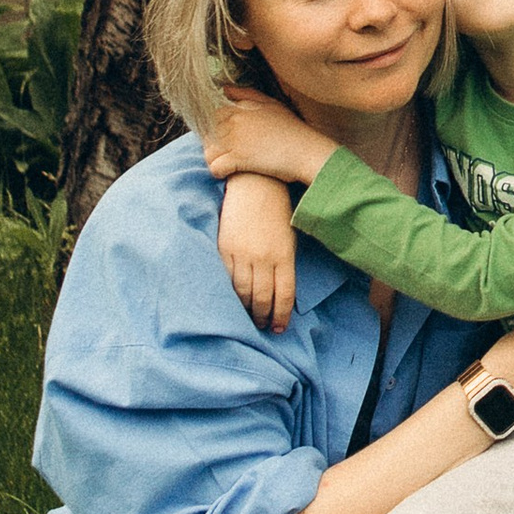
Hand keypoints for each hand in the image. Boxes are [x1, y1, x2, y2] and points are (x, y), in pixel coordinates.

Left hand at [205, 88, 333, 188]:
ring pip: (208, 151)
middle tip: (225, 153)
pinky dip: (218, 172)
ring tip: (225, 163)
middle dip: (211, 144)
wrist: (307, 150)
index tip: (222, 137)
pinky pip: (215, 167)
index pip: (211, 115)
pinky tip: (227, 173)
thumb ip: (247, 94)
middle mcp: (234, 122)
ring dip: (213, 159)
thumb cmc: (292, 129)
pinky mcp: (239, 159)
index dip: (213, 128)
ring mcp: (235, 140)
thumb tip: (225, 88)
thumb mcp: (272, 104)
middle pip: (207, 134)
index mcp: (240, 108)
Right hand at [217, 172, 299, 334]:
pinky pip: (226, 278)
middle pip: (262, 298)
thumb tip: (279, 293)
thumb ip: (284, 265)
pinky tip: (231, 301)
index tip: (279, 329)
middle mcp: (263, 258)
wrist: (254, 185)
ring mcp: (242, 254)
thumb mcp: (289, 238)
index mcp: (284, 256)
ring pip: (242, 292)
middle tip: (262, 327)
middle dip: (262, 317)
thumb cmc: (277, 212)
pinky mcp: (224, 248)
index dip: (281, 315)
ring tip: (247, 318)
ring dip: (245, 309)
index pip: (284, 295)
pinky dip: (229, 293)